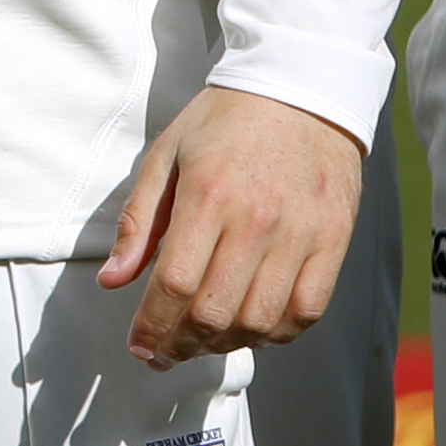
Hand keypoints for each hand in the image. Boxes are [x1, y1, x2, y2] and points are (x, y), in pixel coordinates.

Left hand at [99, 85, 363, 364]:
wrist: (299, 92)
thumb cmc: (223, 121)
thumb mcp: (164, 155)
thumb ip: (137, 221)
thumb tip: (112, 280)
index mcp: (207, 197)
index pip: (174, 283)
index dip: (152, 324)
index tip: (137, 344)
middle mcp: (257, 222)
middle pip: (215, 311)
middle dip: (181, 344)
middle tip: (162, 354)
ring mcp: (300, 235)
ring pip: (262, 320)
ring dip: (225, 344)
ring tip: (200, 343)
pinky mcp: (333, 243)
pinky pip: (307, 310)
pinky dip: (277, 333)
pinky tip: (251, 330)